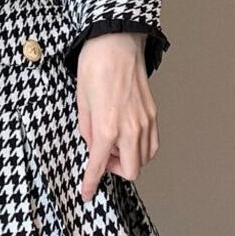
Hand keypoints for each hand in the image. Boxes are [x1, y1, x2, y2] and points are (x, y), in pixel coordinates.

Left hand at [75, 32, 158, 201]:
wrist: (116, 42)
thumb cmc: (94, 67)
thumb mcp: (81, 101)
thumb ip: (87, 129)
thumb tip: (92, 144)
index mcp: (107, 127)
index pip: (98, 166)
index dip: (90, 183)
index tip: (86, 193)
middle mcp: (131, 128)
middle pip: (131, 170)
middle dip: (114, 171)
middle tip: (101, 158)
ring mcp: (146, 121)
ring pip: (145, 158)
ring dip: (128, 159)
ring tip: (112, 143)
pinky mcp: (153, 113)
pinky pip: (152, 142)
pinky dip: (141, 148)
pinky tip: (126, 136)